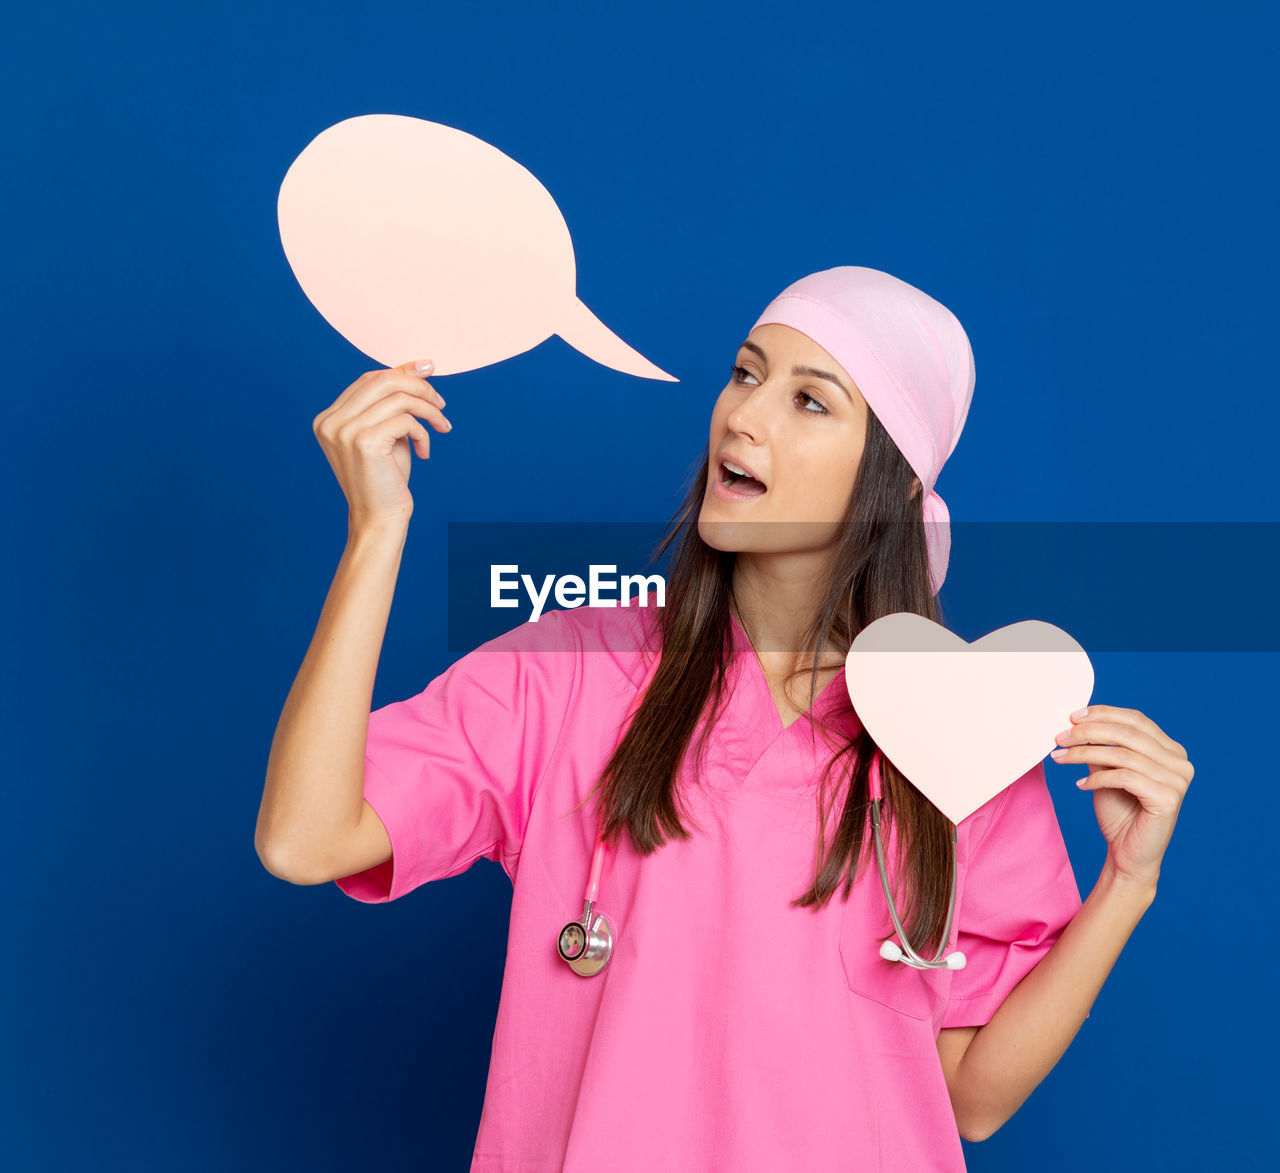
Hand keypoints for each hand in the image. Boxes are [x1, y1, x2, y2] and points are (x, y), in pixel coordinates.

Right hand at [312, 357, 451, 535]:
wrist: (379, 518)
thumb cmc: (386, 478)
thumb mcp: (389, 433)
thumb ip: (395, 402)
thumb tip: (422, 366)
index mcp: (328, 418)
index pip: (369, 380)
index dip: (402, 371)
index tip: (429, 369)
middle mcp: (331, 422)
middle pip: (382, 381)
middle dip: (418, 386)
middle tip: (441, 404)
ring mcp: (344, 431)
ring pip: (399, 398)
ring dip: (428, 410)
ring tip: (442, 427)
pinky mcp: (364, 442)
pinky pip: (406, 421)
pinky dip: (423, 433)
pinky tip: (425, 452)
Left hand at [1050, 704, 1193, 890]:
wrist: (1128, 854)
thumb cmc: (1119, 811)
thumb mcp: (1106, 770)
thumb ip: (1101, 746)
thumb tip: (1077, 721)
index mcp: (1170, 751)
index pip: (1136, 720)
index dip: (1103, 714)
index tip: (1072, 716)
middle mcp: (1180, 762)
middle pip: (1128, 734)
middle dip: (1088, 732)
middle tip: (1059, 738)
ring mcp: (1178, 781)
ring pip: (1123, 754)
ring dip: (1085, 753)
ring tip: (1060, 757)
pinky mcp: (1169, 799)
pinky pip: (1125, 777)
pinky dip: (1097, 778)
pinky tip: (1080, 785)